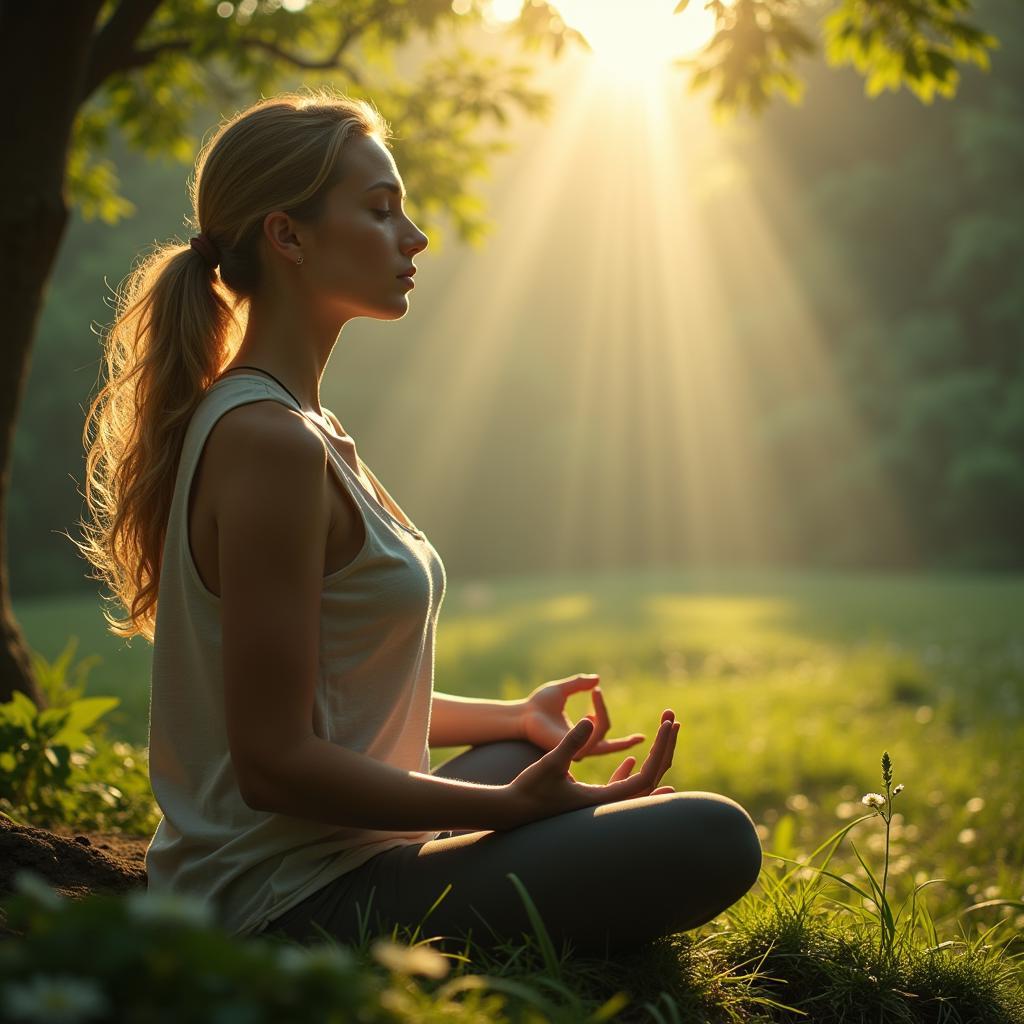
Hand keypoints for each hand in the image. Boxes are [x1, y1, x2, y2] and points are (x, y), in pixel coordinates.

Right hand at [502, 711, 679, 828]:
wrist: (511, 811)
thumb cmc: (529, 790)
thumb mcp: (551, 763)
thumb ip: (572, 742)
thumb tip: (590, 721)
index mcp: (607, 800)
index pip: (648, 774)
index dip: (661, 748)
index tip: (669, 724)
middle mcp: (610, 806)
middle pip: (652, 777)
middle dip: (665, 747)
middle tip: (673, 720)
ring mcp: (603, 805)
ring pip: (640, 782)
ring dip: (653, 758)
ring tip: (665, 736)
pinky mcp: (592, 801)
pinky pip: (620, 787)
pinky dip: (630, 772)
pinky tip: (632, 757)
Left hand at [519, 674, 645, 761]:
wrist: (522, 713)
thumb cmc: (537, 704)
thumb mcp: (562, 690)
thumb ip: (579, 684)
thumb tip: (597, 680)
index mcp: (580, 735)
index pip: (605, 738)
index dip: (621, 737)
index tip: (601, 694)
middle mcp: (579, 745)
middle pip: (609, 742)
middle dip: (627, 742)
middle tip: (619, 712)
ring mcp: (575, 749)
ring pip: (602, 733)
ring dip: (602, 711)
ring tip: (594, 692)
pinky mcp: (570, 749)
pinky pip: (592, 737)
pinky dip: (596, 720)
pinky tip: (590, 708)